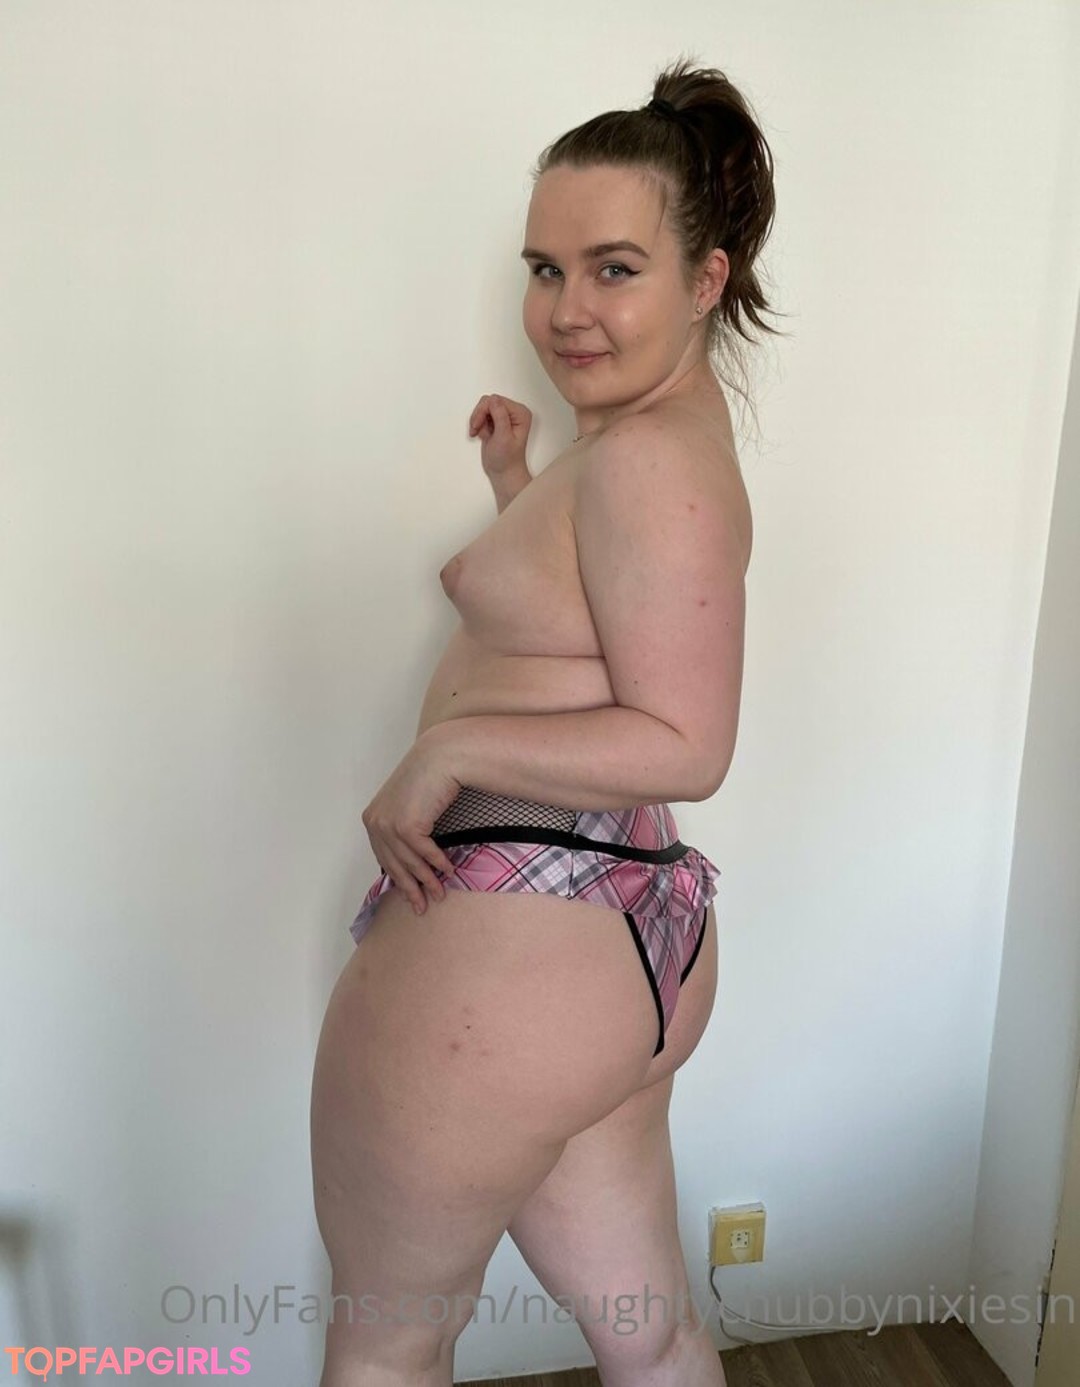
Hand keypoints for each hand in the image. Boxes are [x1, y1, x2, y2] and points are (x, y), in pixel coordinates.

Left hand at [361, 739, 462, 915]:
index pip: (384, 857)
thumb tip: (410, 857)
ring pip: (410, 863)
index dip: (398, 879)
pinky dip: (437, 864)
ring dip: (427, 880)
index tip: (409, 894)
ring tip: (439, 893)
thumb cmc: (427, 778)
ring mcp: (389, 825)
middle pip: (394, 865)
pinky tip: (448, 871)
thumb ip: (402, 825)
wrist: (439, 758)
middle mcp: (376, 823)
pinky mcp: (406, 826)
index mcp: (372, 819)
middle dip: (410, 888)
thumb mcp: (407, 803)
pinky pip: (424, 853)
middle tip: (422, 905)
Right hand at [468, 394, 531, 479]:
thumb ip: (500, 416)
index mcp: (520, 413)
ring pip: (483, 408)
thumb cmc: (507, 460)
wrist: (504, 473)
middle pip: (488, 402)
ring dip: (478, 421)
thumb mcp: (503, 437)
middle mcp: (514, 413)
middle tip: (477, 429)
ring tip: (481, 434)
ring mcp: (504, 416)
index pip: (496, 400)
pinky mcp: (496, 421)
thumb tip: (494, 400)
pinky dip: (478, 425)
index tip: (478, 424)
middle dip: (480, 416)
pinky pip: (482, 415)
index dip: (484, 411)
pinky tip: (483, 435)